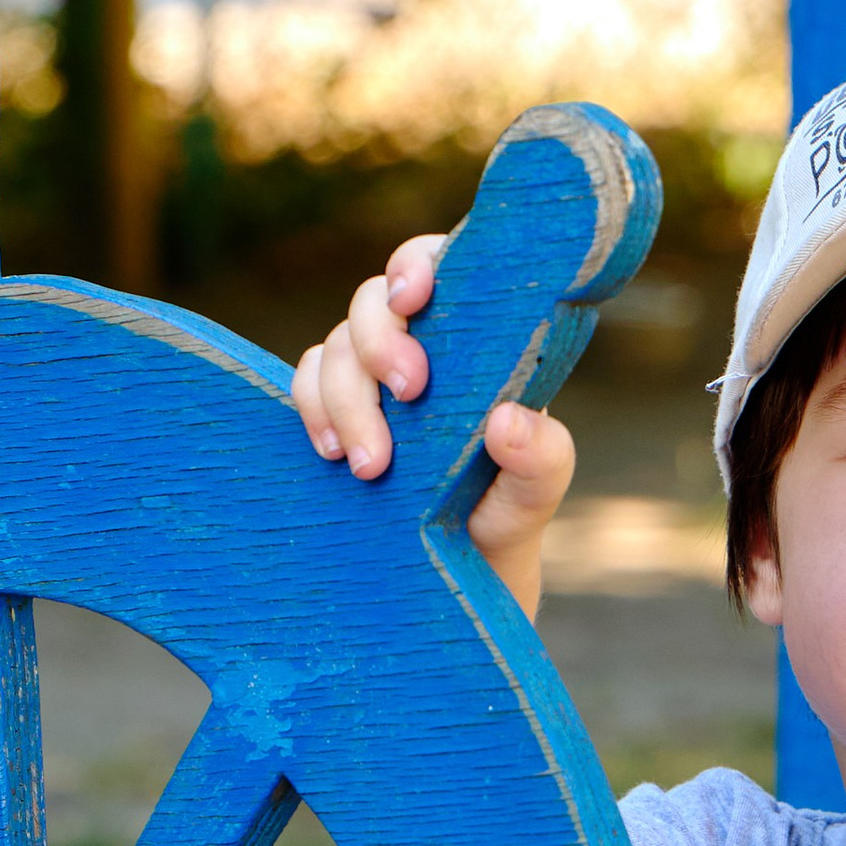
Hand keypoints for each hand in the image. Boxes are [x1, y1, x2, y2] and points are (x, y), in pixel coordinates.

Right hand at [291, 230, 574, 619]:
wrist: (455, 583)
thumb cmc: (503, 525)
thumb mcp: (534, 498)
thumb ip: (541, 459)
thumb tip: (507, 421)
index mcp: (475, 345)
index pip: (442, 269)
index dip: (418, 263)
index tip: (416, 295)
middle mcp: (421, 350)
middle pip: (374, 301)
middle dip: (380, 342)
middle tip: (408, 396)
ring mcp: (371, 382)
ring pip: (334, 346)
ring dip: (344, 395)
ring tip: (369, 465)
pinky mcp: (334, 415)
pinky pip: (304, 384)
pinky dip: (310, 409)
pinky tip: (329, 454)